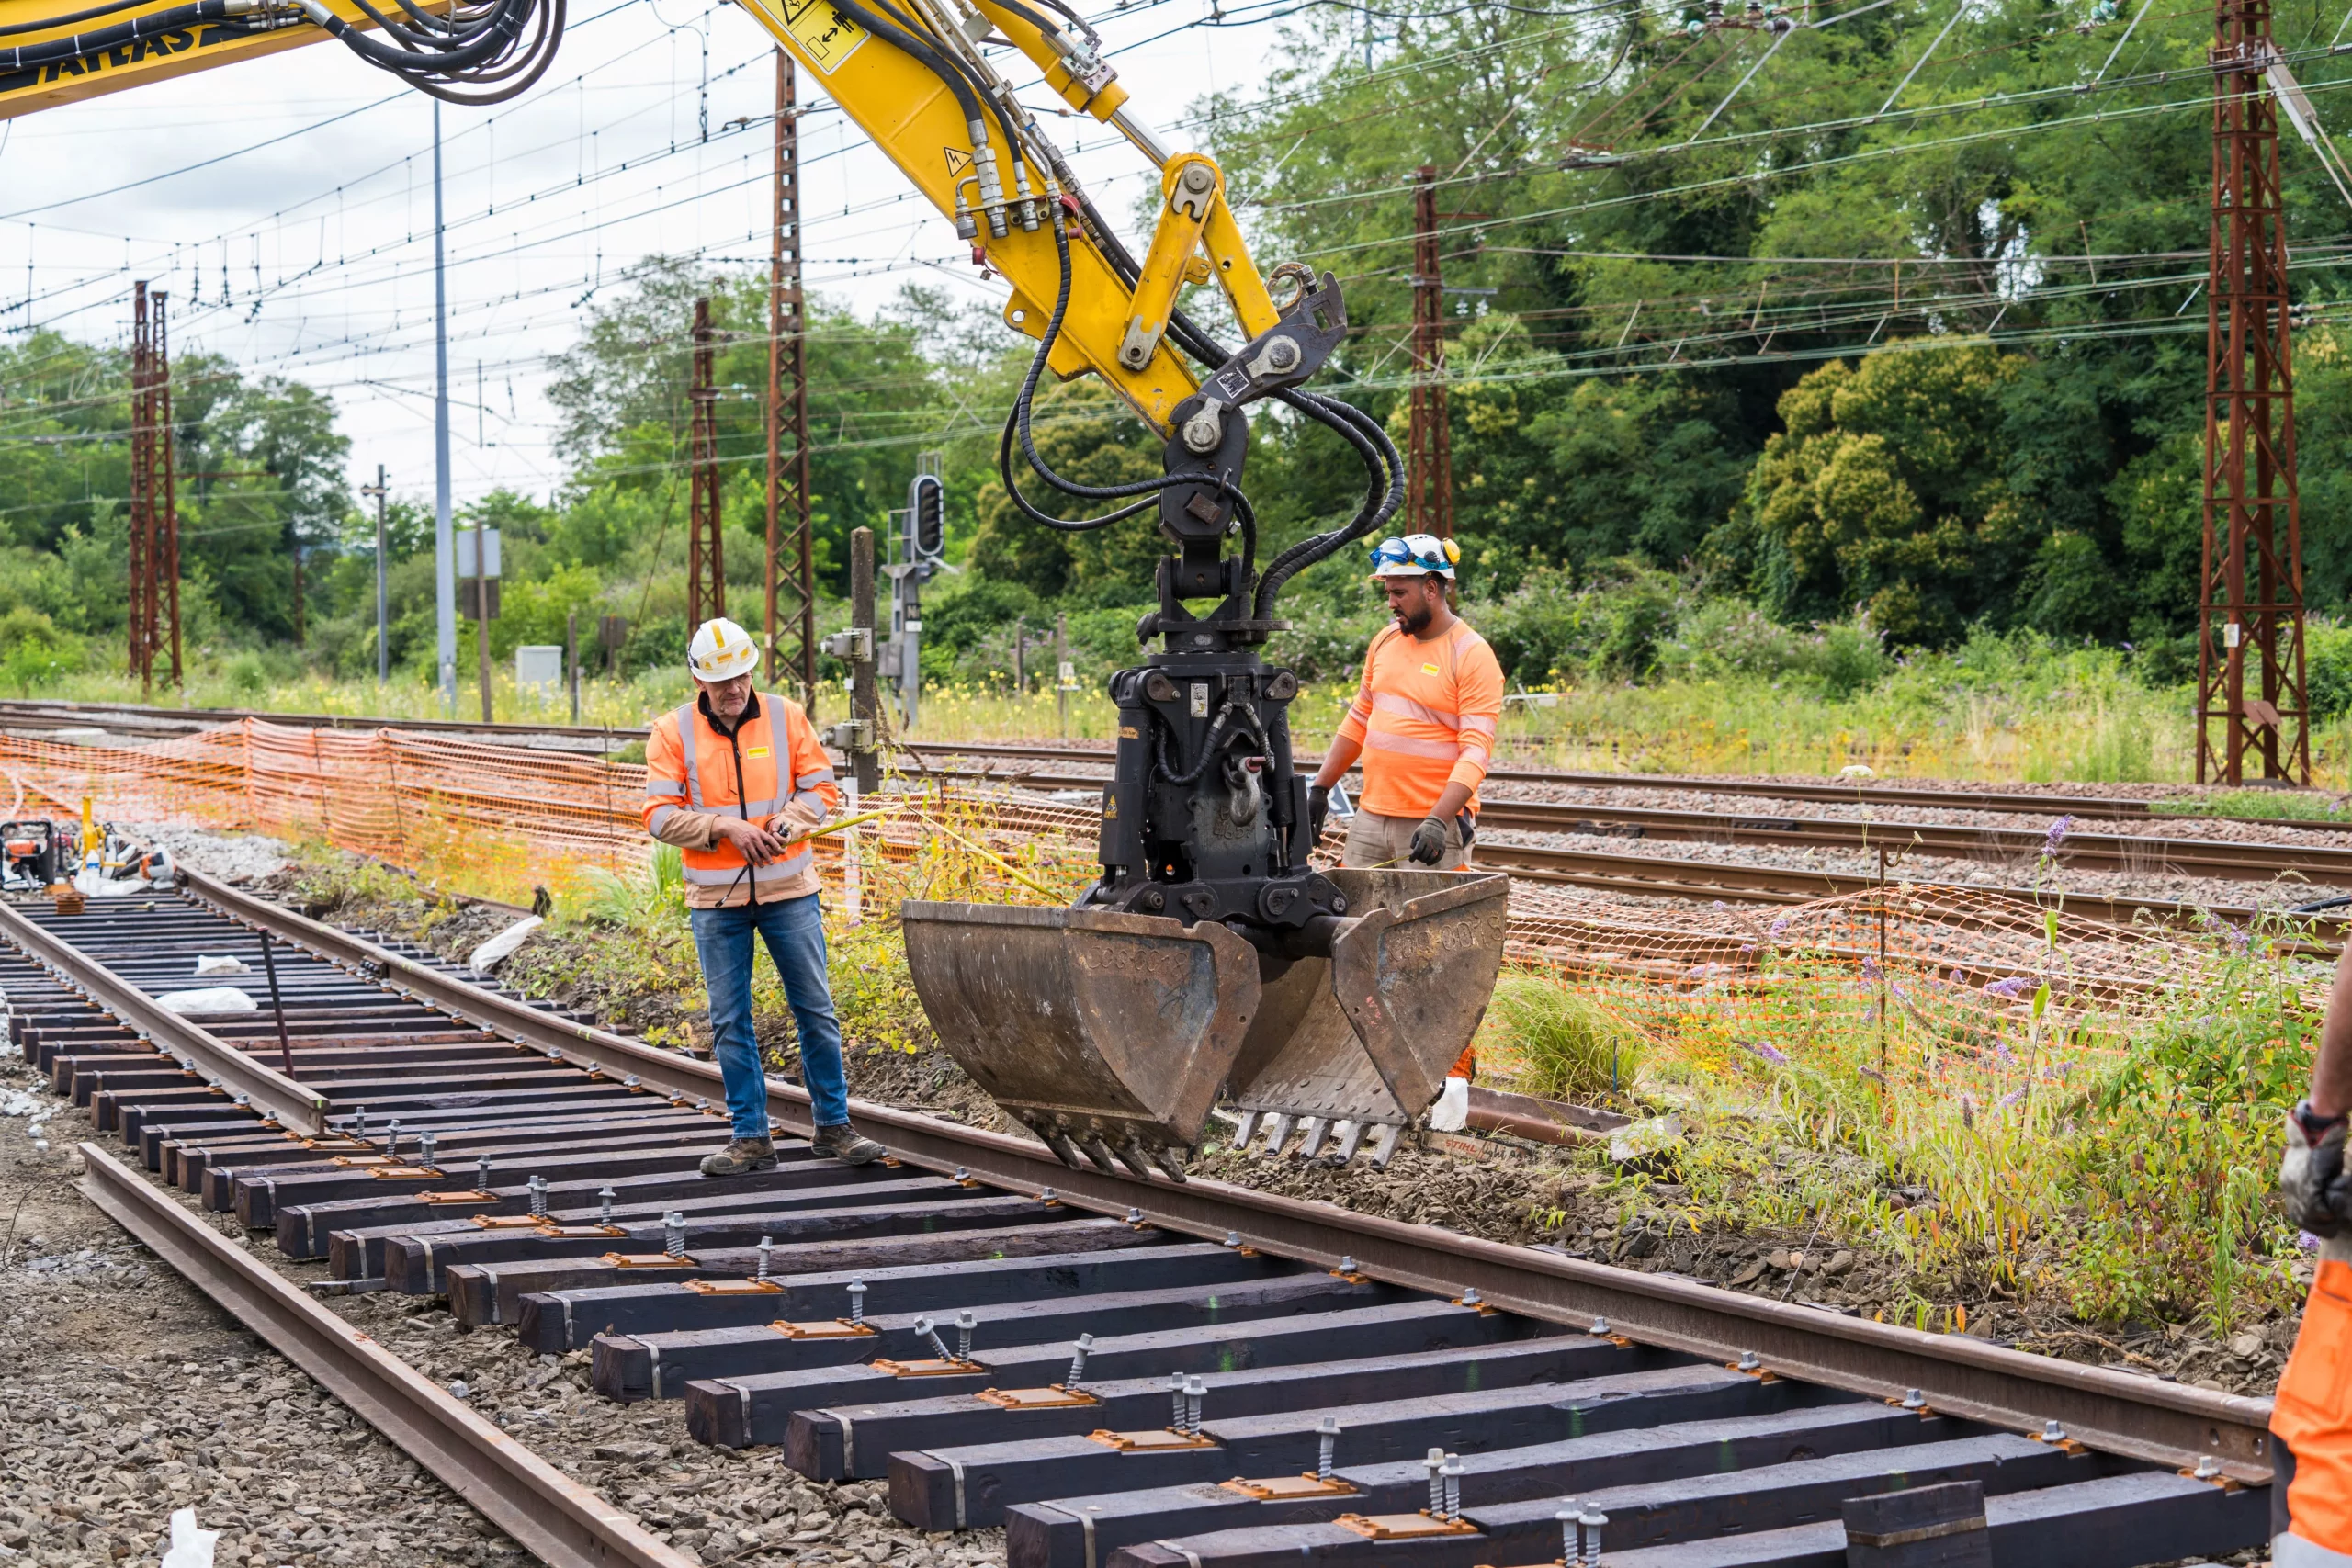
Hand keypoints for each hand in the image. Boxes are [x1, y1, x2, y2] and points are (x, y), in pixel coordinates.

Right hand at [714, 816, 789, 863]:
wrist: (733, 826)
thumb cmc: (745, 827)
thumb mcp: (755, 829)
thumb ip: (761, 835)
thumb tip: (768, 843)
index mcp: (759, 832)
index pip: (770, 839)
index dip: (775, 845)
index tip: (779, 850)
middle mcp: (754, 838)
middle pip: (763, 849)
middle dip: (768, 857)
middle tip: (771, 863)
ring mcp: (747, 842)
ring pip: (755, 855)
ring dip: (759, 862)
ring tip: (762, 866)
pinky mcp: (741, 846)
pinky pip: (747, 856)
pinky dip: (750, 861)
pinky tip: (752, 863)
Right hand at [1308, 784, 1330, 842]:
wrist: (1319, 792)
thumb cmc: (1320, 801)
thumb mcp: (1321, 813)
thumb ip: (1319, 824)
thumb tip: (1317, 834)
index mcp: (1306, 818)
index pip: (1309, 831)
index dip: (1312, 839)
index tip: (1315, 846)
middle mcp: (1305, 818)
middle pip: (1309, 831)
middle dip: (1313, 839)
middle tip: (1317, 847)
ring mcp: (1308, 817)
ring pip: (1310, 829)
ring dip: (1314, 836)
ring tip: (1319, 843)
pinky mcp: (1310, 816)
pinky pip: (1312, 825)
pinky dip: (1315, 830)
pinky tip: (1318, 836)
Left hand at [1408, 815, 1448, 865]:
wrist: (1436, 824)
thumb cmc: (1424, 829)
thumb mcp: (1416, 833)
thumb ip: (1413, 842)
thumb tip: (1413, 851)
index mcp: (1424, 838)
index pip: (1417, 851)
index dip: (1413, 857)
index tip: (1411, 860)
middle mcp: (1431, 842)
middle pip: (1424, 855)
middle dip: (1419, 859)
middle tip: (1417, 858)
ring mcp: (1438, 845)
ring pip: (1431, 857)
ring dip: (1425, 861)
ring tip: (1422, 860)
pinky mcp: (1443, 847)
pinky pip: (1439, 857)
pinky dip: (1433, 862)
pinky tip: (1428, 863)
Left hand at [2283, 1102, 2351, 1236]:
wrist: (2317, 1130)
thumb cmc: (2320, 1145)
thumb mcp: (2314, 1166)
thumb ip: (2314, 1180)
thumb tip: (2323, 1194)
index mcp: (2288, 1181)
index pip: (2294, 1210)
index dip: (2309, 1220)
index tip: (2322, 1225)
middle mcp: (2288, 1185)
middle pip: (2297, 1216)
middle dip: (2315, 1226)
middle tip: (2331, 1230)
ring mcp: (2295, 1185)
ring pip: (2306, 1216)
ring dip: (2322, 1224)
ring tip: (2334, 1225)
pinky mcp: (2307, 1183)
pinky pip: (2315, 1208)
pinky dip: (2326, 1214)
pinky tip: (2335, 1214)